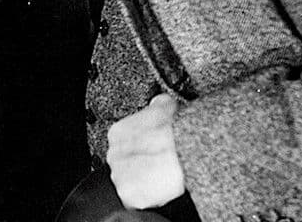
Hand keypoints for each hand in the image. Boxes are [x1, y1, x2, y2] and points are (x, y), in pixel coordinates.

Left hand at [106, 94, 185, 209]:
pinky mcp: (129, 194)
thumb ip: (156, 104)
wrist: (188, 150)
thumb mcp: (166, 106)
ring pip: (129, 182)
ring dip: (143, 181)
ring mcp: (119, 175)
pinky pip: (135, 199)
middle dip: (140, 166)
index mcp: (118, 133)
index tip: (151, 152)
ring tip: (162, 177)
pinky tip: (160, 189)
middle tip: (158, 166)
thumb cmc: (179, 130)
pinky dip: (148, 197)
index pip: (124, 144)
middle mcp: (114, 154)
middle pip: (125, 163)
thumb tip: (159, 102)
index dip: (141, 149)